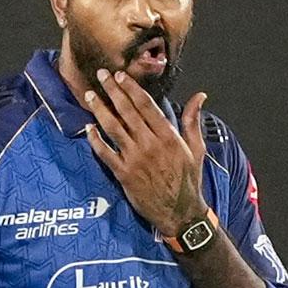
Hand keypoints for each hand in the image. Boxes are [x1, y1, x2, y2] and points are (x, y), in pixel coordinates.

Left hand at [83, 68, 208, 235]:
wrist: (180, 212)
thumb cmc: (189, 180)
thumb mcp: (197, 148)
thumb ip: (193, 120)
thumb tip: (200, 96)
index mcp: (168, 136)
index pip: (145, 105)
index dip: (131, 88)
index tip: (120, 76)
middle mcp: (150, 144)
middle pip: (127, 111)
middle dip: (112, 91)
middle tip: (101, 75)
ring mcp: (135, 159)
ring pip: (113, 128)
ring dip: (99, 110)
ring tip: (90, 96)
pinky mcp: (123, 174)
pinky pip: (105, 153)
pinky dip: (94, 140)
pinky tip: (88, 128)